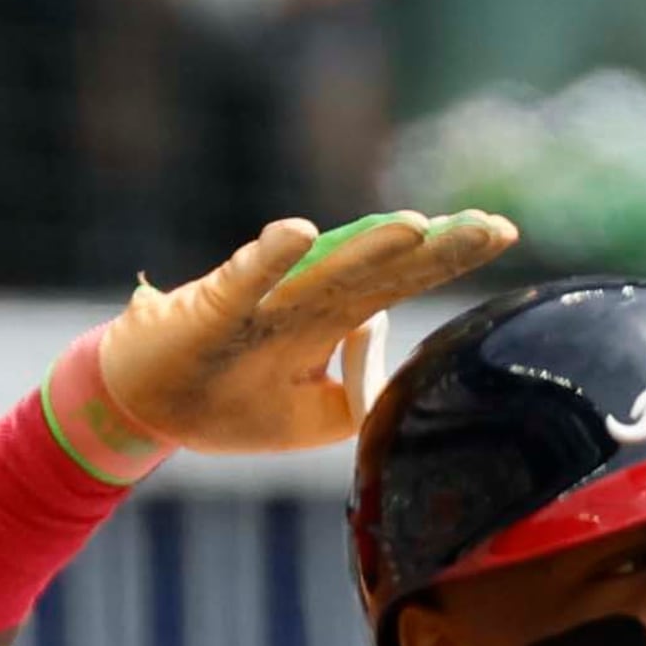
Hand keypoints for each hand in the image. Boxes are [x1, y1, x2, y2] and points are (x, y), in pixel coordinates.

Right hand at [76, 209, 519, 466]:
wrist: (142, 405)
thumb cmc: (232, 403)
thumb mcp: (316, 419)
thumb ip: (361, 387)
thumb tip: (380, 326)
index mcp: (331, 318)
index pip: (403, 279)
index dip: (449, 257)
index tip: (503, 232)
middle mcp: (305, 299)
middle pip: (381, 268)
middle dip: (437, 249)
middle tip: (494, 226)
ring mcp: (262, 301)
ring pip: (324, 271)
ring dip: (368, 248)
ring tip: (414, 228)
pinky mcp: (214, 311)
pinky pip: (245, 282)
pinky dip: (268, 259)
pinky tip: (297, 234)